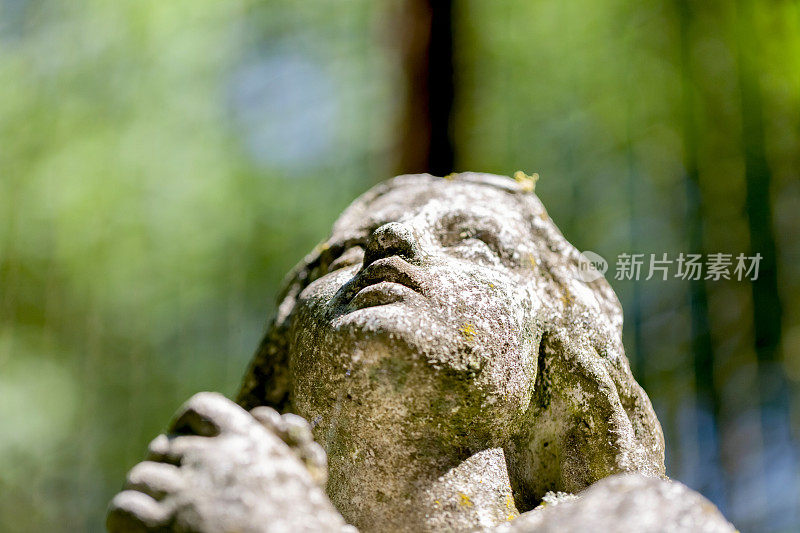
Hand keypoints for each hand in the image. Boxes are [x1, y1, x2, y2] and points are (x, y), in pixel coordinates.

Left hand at [107, 392, 351, 531]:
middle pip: (168, 445)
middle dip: (164, 462)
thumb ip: (287, 449)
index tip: (183, 436)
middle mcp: (213, 456)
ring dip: (144, 489)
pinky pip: (126, 506)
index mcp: (249, 438)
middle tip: (162, 481)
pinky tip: (131, 526)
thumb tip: (276, 423)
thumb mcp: (305, 476)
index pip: (204, 408)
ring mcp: (187, 489)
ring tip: (144, 506)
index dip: (188, 422)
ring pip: (143, 474)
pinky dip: (124, 515)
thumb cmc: (309, 525)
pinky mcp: (164, 524)